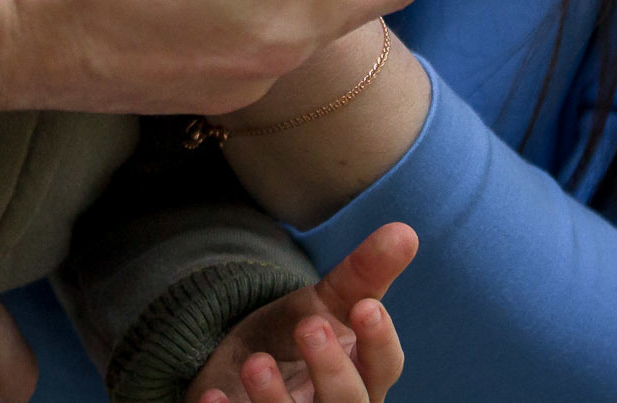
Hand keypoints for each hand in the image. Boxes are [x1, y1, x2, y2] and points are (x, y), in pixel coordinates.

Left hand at [186, 224, 414, 402]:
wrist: (240, 371)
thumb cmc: (296, 340)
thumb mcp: (326, 303)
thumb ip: (364, 274)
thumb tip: (405, 230)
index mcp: (363, 378)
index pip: (385, 367)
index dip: (379, 343)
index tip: (366, 308)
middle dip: (332, 369)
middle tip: (309, 326)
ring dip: (277, 400)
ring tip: (256, 363)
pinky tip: (211, 396)